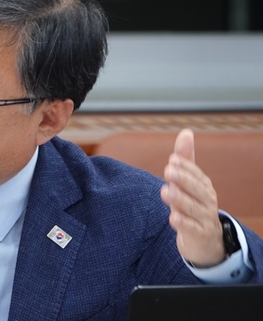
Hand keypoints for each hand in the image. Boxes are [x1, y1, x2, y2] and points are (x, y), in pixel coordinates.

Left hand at [160, 128, 224, 266]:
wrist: (205, 241)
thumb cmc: (193, 205)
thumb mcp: (188, 183)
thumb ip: (186, 159)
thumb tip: (186, 132)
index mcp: (204, 186)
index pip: (196, 174)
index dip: (185, 167)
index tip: (173, 159)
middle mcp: (207, 200)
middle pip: (196, 189)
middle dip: (183, 179)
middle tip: (169, 170)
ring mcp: (204, 218)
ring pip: (192, 207)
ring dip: (179, 198)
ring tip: (165, 191)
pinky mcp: (199, 235)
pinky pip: (191, 228)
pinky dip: (182, 222)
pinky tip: (172, 217)